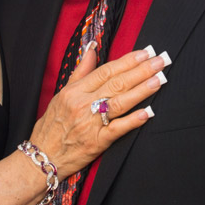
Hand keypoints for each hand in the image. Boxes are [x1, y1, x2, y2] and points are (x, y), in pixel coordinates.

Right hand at [28, 45, 170, 176]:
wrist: (43, 156)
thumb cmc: (52, 125)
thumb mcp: (61, 94)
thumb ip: (80, 71)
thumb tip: (91, 48)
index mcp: (75, 91)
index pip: (105, 71)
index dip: (127, 61)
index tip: (144, 53)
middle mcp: (83, 104)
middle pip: (116, 83)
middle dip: (141, 71)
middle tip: (160, 61)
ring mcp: (91, 124)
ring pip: (120, 102)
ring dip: (141, 90)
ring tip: (159, 79)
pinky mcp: (97, 142)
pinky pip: (117, 129)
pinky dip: (132, 120)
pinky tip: (147, 112)